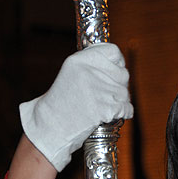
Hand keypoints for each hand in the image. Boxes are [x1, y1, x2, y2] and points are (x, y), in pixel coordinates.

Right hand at [20, 43, 132, 171]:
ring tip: (103, 106)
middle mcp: (89, 72)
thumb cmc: (63, 102)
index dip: (118, 62)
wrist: (51, 126)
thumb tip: (121, 65)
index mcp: (79, 60)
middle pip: (123, 74)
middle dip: (119, 85)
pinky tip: (110, 115)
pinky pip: (126, 108)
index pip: (113, 51)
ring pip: (125, 93)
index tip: (117, 70)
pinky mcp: (104, 108)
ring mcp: (97, 90)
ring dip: (119, 102)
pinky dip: (123, 113)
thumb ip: (94, 66)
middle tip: (106, 95)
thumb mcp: (72, 74)